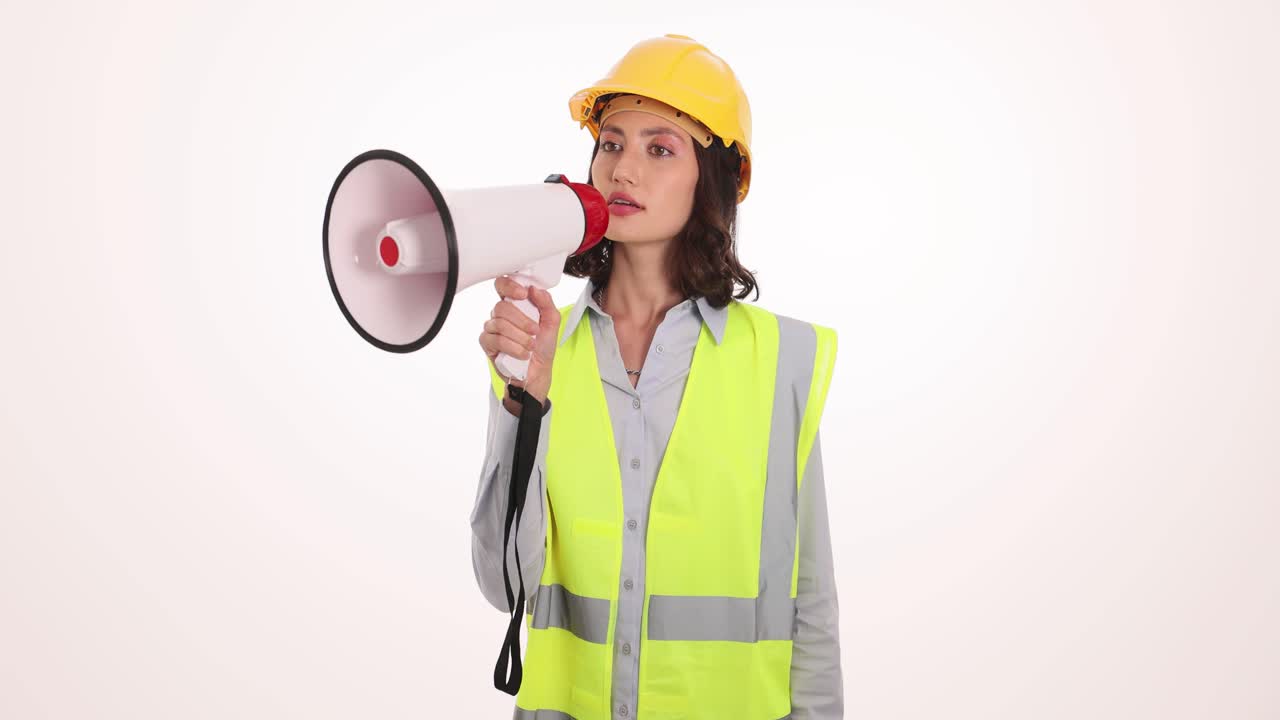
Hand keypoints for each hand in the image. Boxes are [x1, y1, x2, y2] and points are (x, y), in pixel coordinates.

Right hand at [478, 275, 559, 408]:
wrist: (538, 371)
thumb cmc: (542, 346)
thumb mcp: (552, 322)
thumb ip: (546, 303)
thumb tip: (534, 289)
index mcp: (515, 304)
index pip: (502, 285)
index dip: (510, 286)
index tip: (523, 294)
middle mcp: (500, 314)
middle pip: (502, 307)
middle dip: (522, 321)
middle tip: (535, 331)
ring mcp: (492, 328)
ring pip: (500, 324)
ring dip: (520, 337)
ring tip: (531, 345)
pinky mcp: (487, 343)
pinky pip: (496, 340)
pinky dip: (513, 348)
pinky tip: (522, 354)